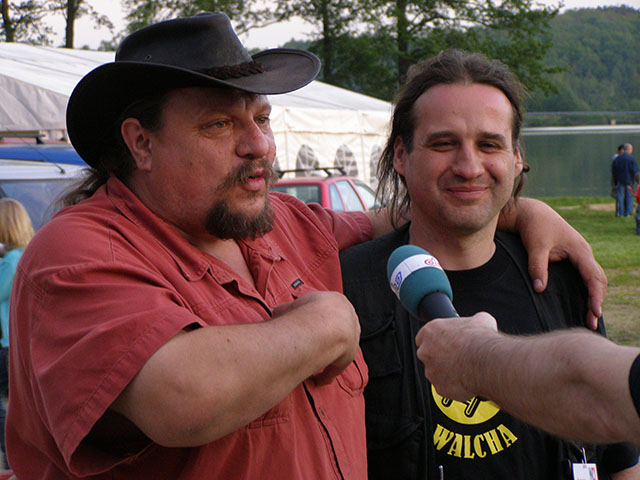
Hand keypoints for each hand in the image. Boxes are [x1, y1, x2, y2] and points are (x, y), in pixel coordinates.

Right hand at [274, 292, 360, 385]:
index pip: (329, 311)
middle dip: (325, 338)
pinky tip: (318, 380)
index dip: (318, 320)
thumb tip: (274, 313)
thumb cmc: (305, 311)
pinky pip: (338, 365)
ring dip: (327, 355)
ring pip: (339, 347)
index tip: (307, 328)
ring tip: (312, 365)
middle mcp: (349, 316)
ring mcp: (352, 335)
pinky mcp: (350, 353)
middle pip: (337, 329)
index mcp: (337, 301)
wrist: (324, 325)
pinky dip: (327, 373)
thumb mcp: (290, 306)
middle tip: (311, 347)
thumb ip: (285, 311)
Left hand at [415, 313, 497, 401]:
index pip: (424, 336)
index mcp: (431, 331)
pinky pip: (444, 387)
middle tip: (457, 356)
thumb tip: (478, 323)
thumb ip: (470, 322)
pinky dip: (454, 386)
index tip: (445, 342)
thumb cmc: (480, 341)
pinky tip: (466, 380)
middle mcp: (426, 351)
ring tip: (464, 369)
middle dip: (440, 357)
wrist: (486, 362)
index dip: (436, 340)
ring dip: (447, 372)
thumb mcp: (480, 320)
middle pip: (428, 355)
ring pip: (436, 372)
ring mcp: (431, 370)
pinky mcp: (439, 387)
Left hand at [511, 198, 605, 328]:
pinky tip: (582, 303)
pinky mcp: (572, 258)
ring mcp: (580, 256)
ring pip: (593, 279)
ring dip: (593, 297)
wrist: (532, 213)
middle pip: (598, 280)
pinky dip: (587, 290)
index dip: (595, 295)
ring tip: (590, 318)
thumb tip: (540, 289)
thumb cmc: (535, 227)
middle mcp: (584, 254)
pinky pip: (585, 276)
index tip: (595, 312)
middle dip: (597, 301)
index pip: (593, 276)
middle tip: (592, 323)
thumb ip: (537, 267)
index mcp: (580, 250)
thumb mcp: (535, 246)